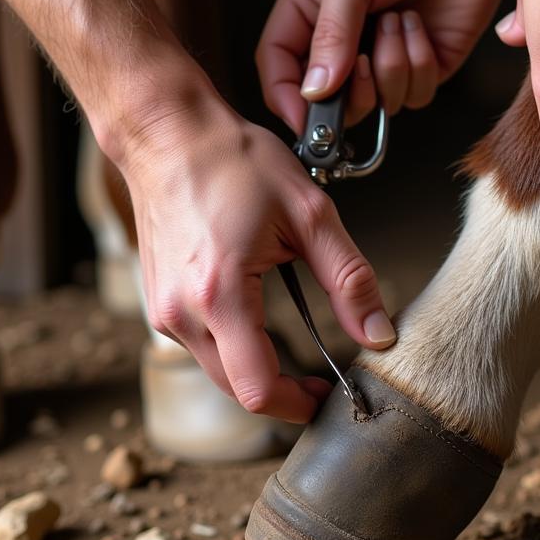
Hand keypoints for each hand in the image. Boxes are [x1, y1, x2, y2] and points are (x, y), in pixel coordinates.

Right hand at [118, 84, 395, 422]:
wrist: (168, 134)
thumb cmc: (233, 162)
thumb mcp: (309, 214)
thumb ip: (349, 280)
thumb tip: (379, 334)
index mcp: (221, 294)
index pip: (259, 388)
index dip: (298, 405)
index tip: (327, 398)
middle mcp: (182, 312)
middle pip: (238, 390)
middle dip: (283, 393)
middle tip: (321, 380)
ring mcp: (163, 310)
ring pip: (218, 371)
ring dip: (258, 369)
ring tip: (295, 345)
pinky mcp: (159, 302)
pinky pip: (201, 345)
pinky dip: (234, 347)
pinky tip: (258, 318)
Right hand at [257, 0, 511, 132]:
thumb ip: (331, 35)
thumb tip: (315, 91)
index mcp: (307, 14)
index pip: (279, 71)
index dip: (287, 101)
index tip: (305, 120)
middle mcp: (344, 43)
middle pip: (331, 103)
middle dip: (349, 94)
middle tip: (360, 61)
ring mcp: (385, 57)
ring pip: (379, 104)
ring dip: (391, 66)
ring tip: (399, 17)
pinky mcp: (426, 64)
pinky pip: (417, 95)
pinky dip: (420, 64)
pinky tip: (419, 24)